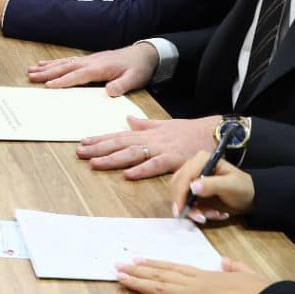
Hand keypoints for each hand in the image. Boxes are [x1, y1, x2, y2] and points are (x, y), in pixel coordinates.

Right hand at [27, 44, 156, 94]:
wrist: (144, 54)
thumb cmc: (139, 68)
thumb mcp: (134, 79)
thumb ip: (121, 86)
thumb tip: (109, 91)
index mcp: (101, 67)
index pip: (79, 75)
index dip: (64, 80)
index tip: (49, 85)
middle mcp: (92, 62)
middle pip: (66, 67)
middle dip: (48, 72)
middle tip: (31, 76)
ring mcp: (89, 59)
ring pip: (65, 63)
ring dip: (48, 67)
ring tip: (32, 71)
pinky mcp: (90, 60)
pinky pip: (69, 61)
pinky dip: (56, 63)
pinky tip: (46, 65)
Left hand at [76, 115, 220, 179]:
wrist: (215, 132)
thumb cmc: (190, 131)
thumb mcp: (165, 124)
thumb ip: (145, 124)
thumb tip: (127, 119)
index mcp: (148, 133)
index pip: (119, 136)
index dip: (100, 139)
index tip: (82, 142)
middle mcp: (151, 140)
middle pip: (120, 144)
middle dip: (99, 148)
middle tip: (79, 152)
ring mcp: (162, 149)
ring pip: (133, 154)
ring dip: (112, 159)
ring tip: (94, 163)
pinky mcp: (175, 159)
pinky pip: (156, 165)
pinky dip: (142, 169)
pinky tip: (128, 174)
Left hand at [116, 257, 272, 293]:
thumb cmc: (260, 291)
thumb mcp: (247, 273)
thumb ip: (234, 267)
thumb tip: (225, 261)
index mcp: (207, 275)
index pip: (175, 268)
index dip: (156, 264)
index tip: (140, 259)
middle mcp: (195, 282)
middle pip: (161, 275)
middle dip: (138, 270)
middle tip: (119, 265)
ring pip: (158, 287)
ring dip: (136, 282)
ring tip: (118, 276)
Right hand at [168, 151, 254, 223]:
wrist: (251, 197)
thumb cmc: (243, 188)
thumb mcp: (230, 185)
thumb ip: (212, 185)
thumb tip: (192, 187)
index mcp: (201, 160)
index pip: (183, 177)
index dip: (179, 194)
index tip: (181, 211)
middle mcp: (193, 167)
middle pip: (177, 187)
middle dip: (186, 204)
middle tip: (200, 217)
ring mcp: (191, 178)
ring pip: (179, 196)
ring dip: (194, 210)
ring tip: (213, 214)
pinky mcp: (192, 190)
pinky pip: (186, 203)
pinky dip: (197, 211)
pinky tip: (213, 213)